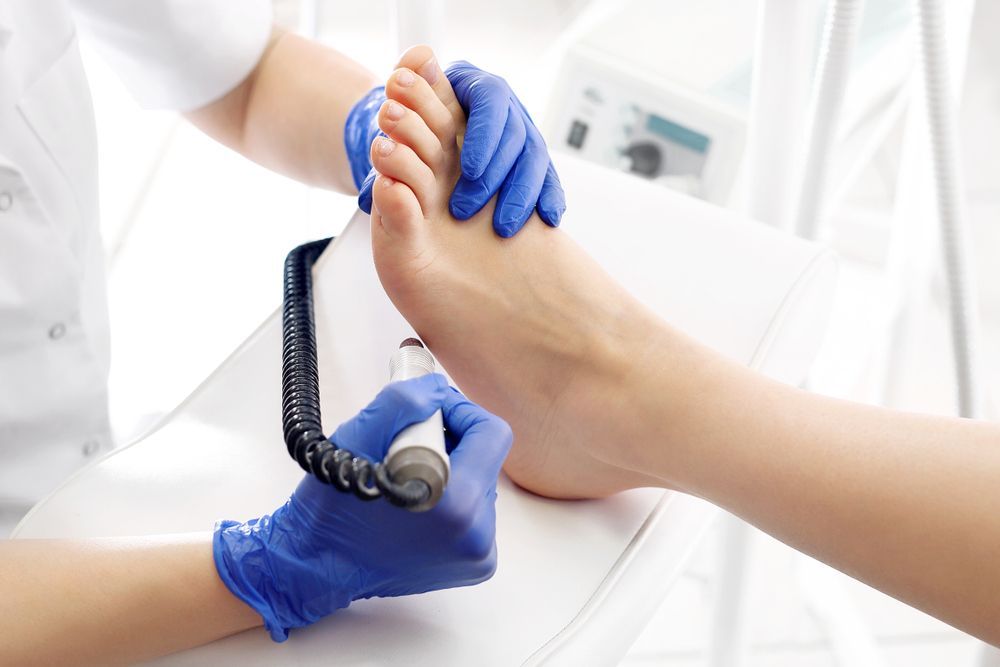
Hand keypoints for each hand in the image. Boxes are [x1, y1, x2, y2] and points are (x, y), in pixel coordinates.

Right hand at [213, 374, 511, 640]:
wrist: (318, 568)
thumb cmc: (331, 507)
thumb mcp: (355, 439)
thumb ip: (402, 403)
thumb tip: (438, 390)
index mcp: (456, 502)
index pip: (490, 433)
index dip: (459, 412)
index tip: (426, 415)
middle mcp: (477, 533)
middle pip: (486, 457)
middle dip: (451, 441)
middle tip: (407, 446)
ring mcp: (478, 553)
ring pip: (481, 483)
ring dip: (451, 470)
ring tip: (406, 478)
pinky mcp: (474, 565)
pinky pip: (477, 512)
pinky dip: (452, 500)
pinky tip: (416, 504)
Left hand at [351, 64, 565, 236]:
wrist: (432, 133)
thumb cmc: (417, 118)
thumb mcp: (409, 100)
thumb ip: (408, 85)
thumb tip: (414, 60)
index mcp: (480, 87)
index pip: (491, 102)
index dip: (484, 134)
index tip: (469, 169)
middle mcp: (508, 107)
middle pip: (516, 135)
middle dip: (498, 175)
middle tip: (472, 209)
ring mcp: (525, 132)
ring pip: (535, 159)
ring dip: (522, 195)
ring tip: (504, 227)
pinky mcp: (535, 159)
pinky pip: (549, 177)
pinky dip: (550, 197)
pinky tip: (550, 219)